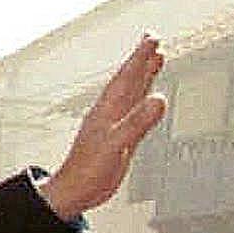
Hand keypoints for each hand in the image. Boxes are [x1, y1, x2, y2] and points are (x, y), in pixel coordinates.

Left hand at [40, 36, 167, 219]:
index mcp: (107, 111)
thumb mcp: (114, 145)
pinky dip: (144, 101)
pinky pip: (135, 112)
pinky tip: (150, 99)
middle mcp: (110, 113)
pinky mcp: (119, 138)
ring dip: (144, 77)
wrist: (74, 193)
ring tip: (156, 60)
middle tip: (154, 40)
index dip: (140, 58)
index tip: (152, 39)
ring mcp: (114, 124)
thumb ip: (136, 123)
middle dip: (142, 60)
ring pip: (132, 94)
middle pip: (129, 80)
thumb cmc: (86, 171)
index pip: (126, 77)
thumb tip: (158, 99)